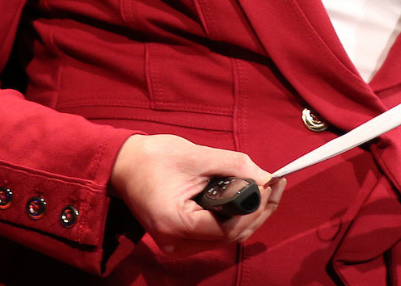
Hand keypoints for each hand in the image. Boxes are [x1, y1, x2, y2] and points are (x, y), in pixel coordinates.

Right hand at [109, 133, 285, 258]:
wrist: (124, 164)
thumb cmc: (155, 157)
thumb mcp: (197, 156)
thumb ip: (234, 166)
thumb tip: (265, 177)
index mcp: (177, 225)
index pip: (229, 227)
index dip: (255, 207)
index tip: (273, 184)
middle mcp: (177, 244)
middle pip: (230, 236)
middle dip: (258, 211)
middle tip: (276, 185)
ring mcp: (177, 245)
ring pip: (225, 237)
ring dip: (248, 215)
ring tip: (266, 189)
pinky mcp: (180, 238)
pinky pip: (215, 233)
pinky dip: (233, 217)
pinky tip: (246, 197)